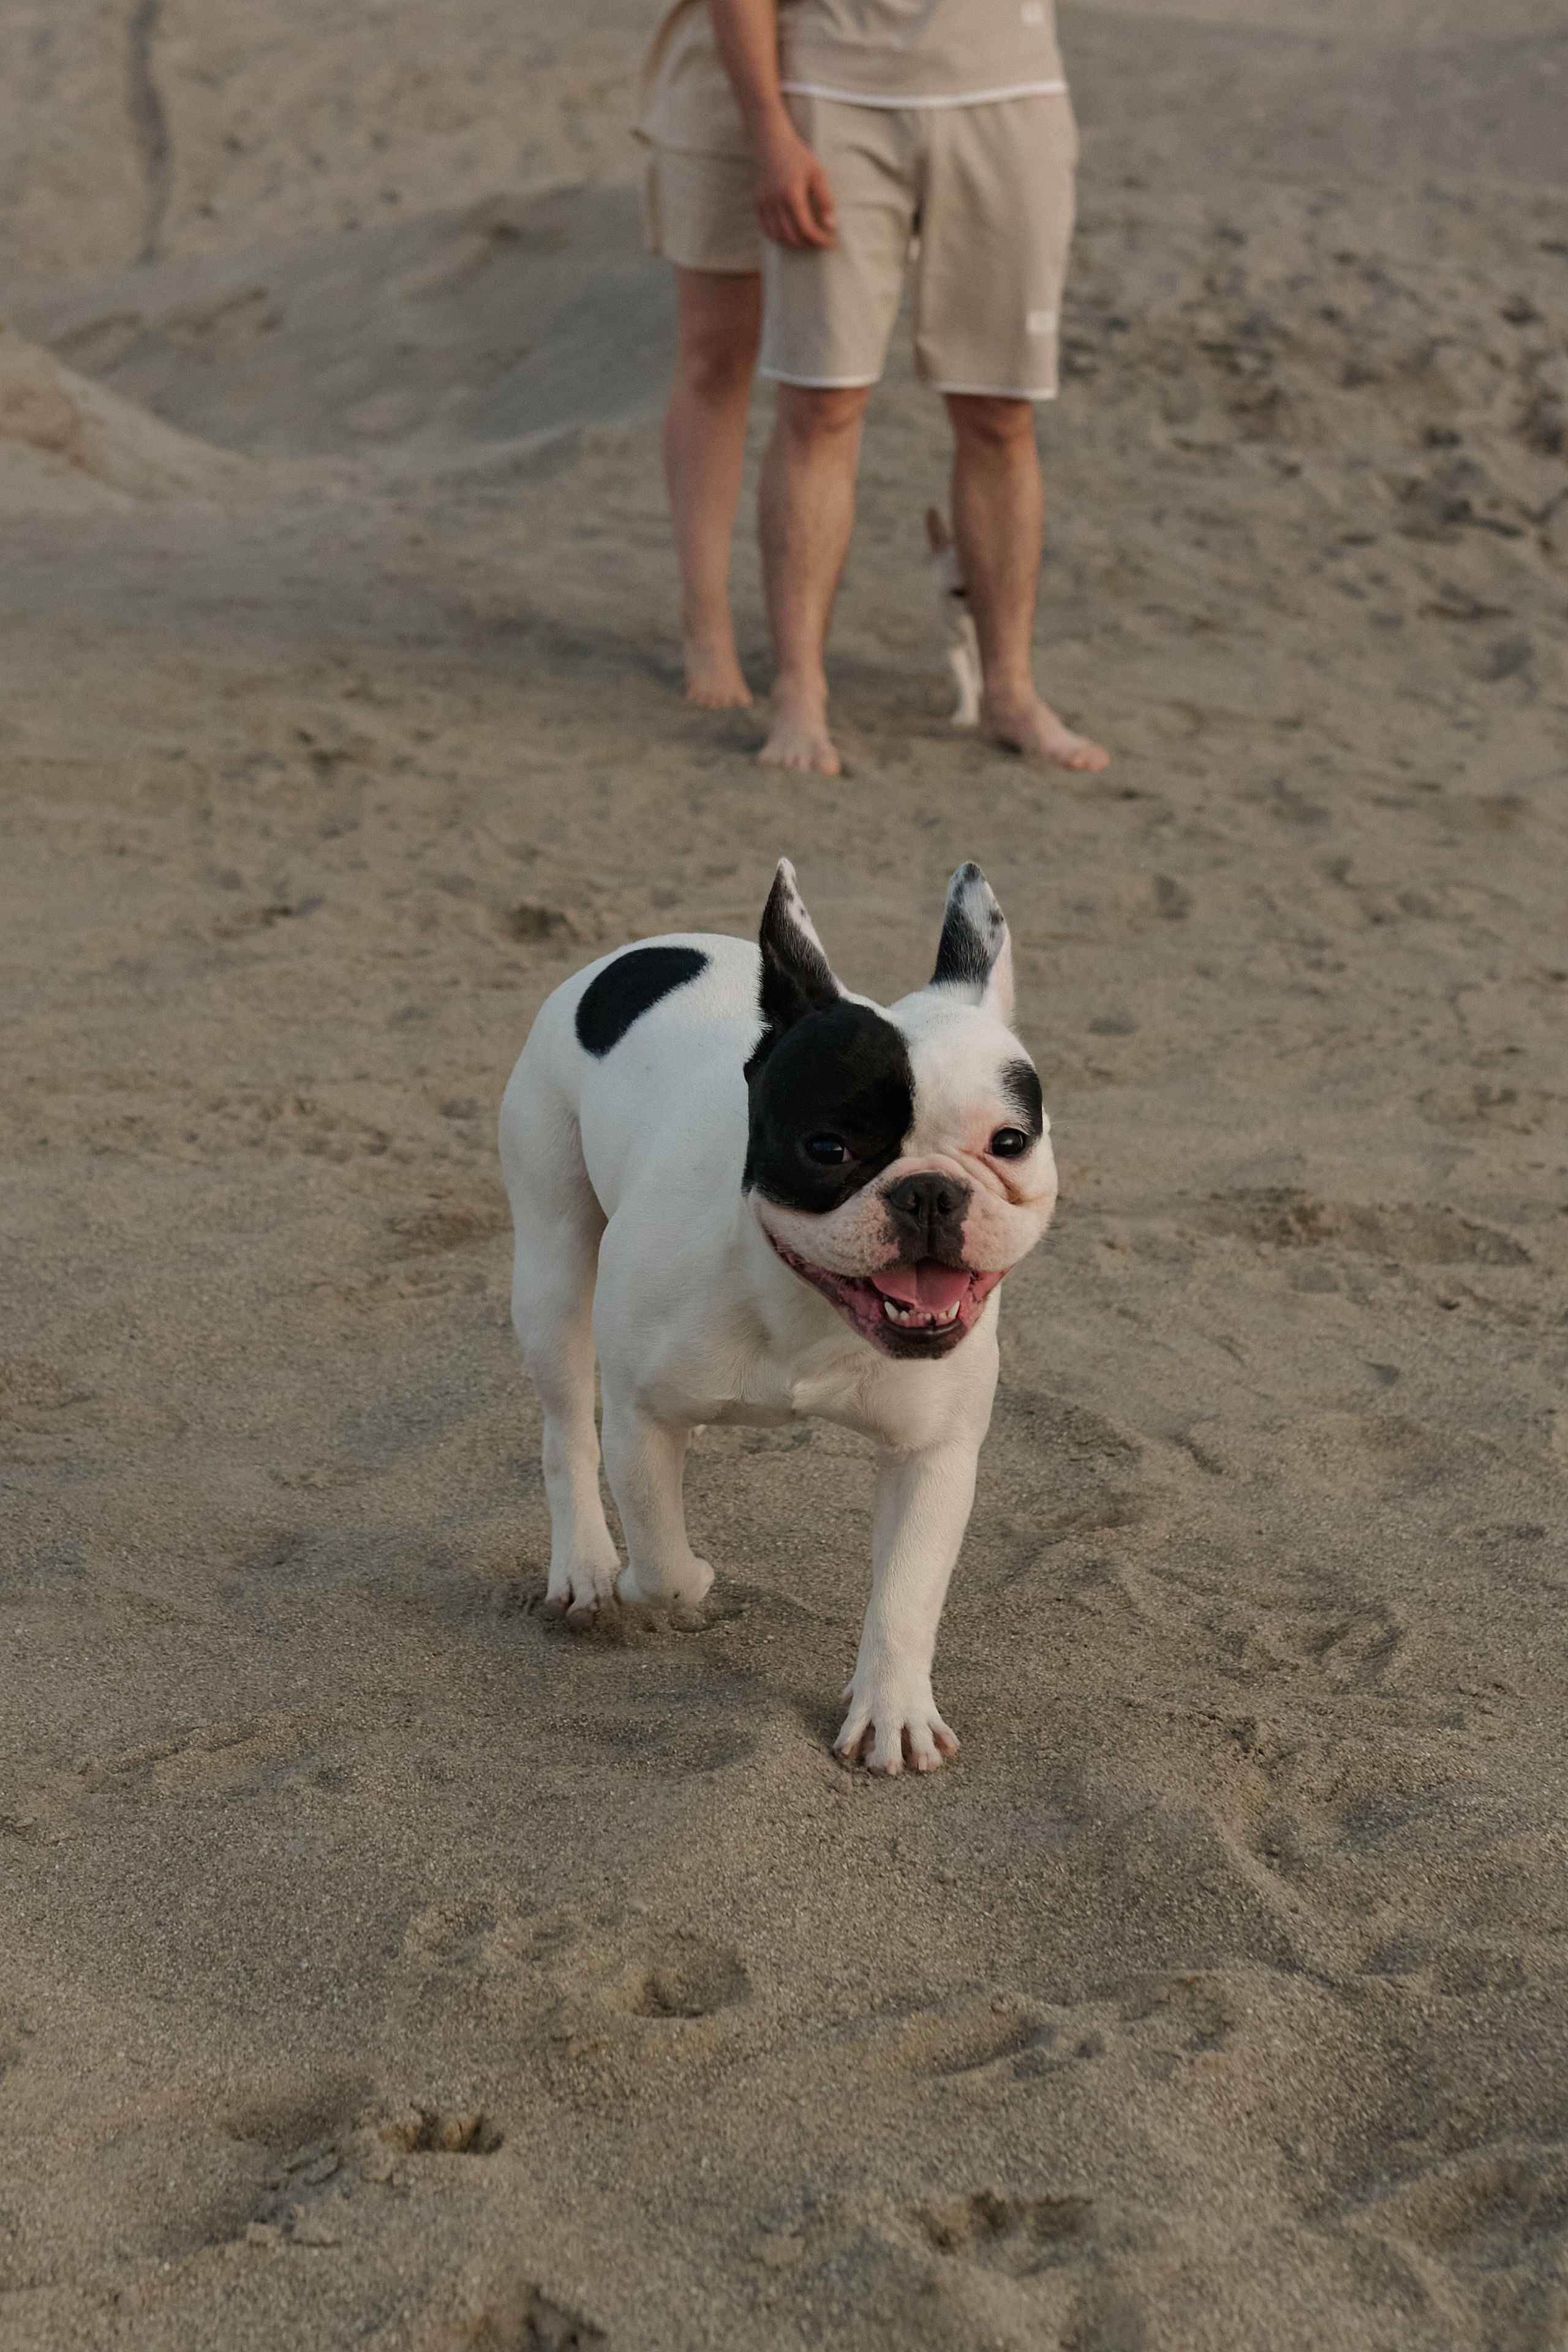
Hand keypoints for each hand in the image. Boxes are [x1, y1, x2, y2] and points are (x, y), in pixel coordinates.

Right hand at [754, 122, 835, 248]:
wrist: (771, 144)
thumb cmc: (798, 157)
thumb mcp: (817, 174)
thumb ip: (825, 200)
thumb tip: (832, 225)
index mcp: (792, 194)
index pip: (806, 228)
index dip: (819, 239)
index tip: (831, 243)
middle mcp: (776, 201)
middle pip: (792, 236)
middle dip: (808, 244)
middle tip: (820, 242)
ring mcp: (765, 204)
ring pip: (778, 237)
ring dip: (794, 244)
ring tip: (807, 241)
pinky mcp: (758, 204)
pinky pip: (767, 230)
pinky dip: (780, 238)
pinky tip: (791, 237)